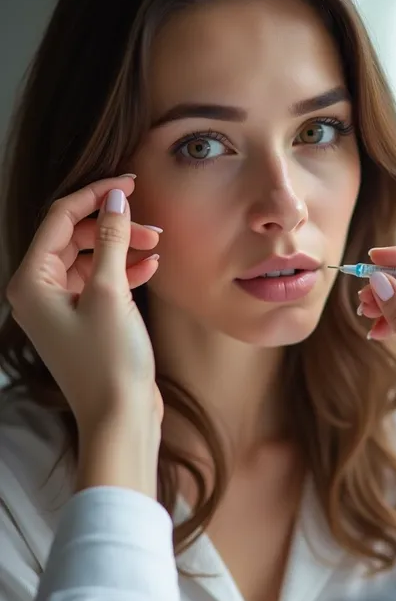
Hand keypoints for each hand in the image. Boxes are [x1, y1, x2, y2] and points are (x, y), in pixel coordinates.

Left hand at [6, 175, 162, 447]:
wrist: (119, 417)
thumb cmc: (108, 359)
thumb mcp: (109, 291)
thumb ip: (110, 239)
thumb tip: (115, 198)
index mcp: (32, 281)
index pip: (60, 218)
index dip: (95, 195)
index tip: (129, 183)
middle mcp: (40, 291)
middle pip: (75, 237)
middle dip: (113, 226)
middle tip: (152, 224)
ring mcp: (62, 307)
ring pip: (91, 259)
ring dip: (122, 248)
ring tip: (157, 245)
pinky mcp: (84, 320)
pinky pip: (100, 282)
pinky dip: (124, 271)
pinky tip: (150, 268)